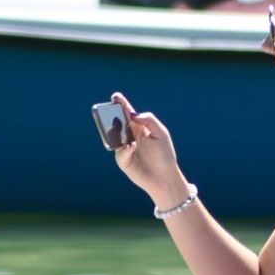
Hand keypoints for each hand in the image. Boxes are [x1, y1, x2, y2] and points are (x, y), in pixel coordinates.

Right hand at [106, 92, 189, 207]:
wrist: (164, 178)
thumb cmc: (164, 155)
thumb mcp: (161, 134)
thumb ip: (149, 120)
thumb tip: (133, 114)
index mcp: (141, 128)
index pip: (129, 114)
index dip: (122, 104)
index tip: (115, 96)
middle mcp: (131, 137)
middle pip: (119, 123)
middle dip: (112, 115)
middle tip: (109, 107)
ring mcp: (125, 148)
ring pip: (115, 136)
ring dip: (114, 130)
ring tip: (115, 123)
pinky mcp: (123, 161)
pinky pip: (119, 152)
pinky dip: (125, 148)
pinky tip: (132, 147)